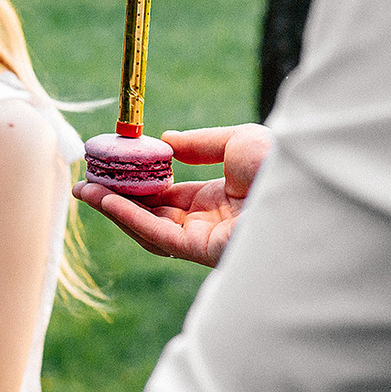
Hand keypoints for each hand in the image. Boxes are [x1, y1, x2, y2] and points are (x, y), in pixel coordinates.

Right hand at [72, 124, 271, 267]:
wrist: (306, 185)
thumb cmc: (280, 163)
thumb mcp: (236, 141)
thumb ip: (199, 143)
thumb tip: (166, 140)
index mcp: (218, 199)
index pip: (167, 194)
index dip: (137, 182)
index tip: (110, 166)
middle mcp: (207, 222)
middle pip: (150, 213)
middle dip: (115, 199)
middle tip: (84, 182)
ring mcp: (203, 239)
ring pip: (148, 226)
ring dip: (115, 209)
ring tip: (85, 190)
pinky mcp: (201, 250)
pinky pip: (157, 234)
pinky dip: (129, 216)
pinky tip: (106, 199)